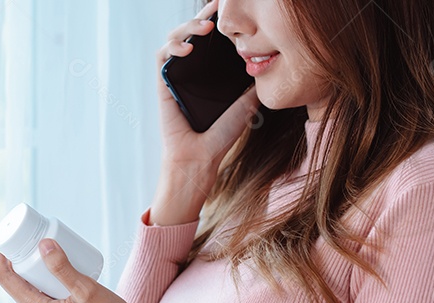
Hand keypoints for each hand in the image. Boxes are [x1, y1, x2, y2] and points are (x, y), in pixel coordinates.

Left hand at [0, 238, 171, 302]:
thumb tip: (42, 243)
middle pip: (13, 280)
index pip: (4, 278)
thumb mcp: (85, 289)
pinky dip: (40, 273)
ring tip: (36, 239)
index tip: (0, 228)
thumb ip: (62, 267)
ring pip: (27, 285)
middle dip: (13, 253)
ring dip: (27, 263)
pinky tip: (51, 259)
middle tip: (22, 229)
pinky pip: (41, 290)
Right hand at [156, 0, 261, 185]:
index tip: (229, 8)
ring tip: (207, 26)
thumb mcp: (246, 104)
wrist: (200, 157)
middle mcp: (191, 72)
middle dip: (203, 15)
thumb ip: (253, 84)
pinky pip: (162, 56)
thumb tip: (271, 63)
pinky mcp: (163, 84)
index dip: (217, 20)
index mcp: (208, 75)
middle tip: (218, 6)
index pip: (211, 40)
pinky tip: (189, 47)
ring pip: (175, 38)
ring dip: (189, 26)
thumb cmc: (220, 136)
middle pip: (193, 32)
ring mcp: (176, 76)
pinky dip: (173, 46)